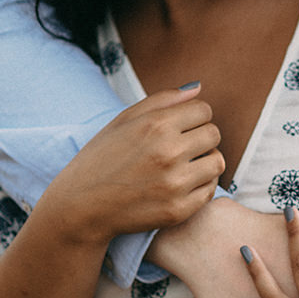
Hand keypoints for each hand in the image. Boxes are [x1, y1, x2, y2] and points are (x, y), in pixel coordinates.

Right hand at [41, 85, 224, 244]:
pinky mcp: (178, 209)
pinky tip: (181, 184)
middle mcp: (168, 152)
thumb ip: (163, 100)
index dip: (193, 117)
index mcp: (155, 125)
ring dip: (204, 161)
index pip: (204, 110)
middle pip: (214, 134)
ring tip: (184, 165)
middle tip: (181, 147)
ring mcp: (175, 183)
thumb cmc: (102, 158)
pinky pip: (210, 190)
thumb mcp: (123, 120)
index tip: (179, 127)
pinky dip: (200, 185)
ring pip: (217, 162)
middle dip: (200, 137)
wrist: (81, 206)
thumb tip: (199, 88)